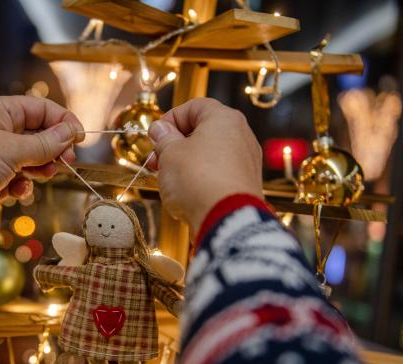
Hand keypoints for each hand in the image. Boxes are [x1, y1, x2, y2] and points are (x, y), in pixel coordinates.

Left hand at [0, 96, 83, 236]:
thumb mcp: (11, 149)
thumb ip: (44, 143)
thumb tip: (69, 132)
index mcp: (1, 112)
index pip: (42, 109)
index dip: (63, 122)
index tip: (79, 140)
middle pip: (38, 136)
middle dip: (54, 150)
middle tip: (64, 162)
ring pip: (29, 162)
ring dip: (38, 171)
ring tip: (39, 177)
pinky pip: (15, 183)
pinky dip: (20, 189)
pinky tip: (16, 194)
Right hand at [147, 98, 262, 238]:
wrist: (226, 218)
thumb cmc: (198, 180)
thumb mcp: (169, 154)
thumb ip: (164, 138)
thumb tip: (160, 129)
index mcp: (224, 118)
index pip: (193, 106)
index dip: (170, 119)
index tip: (156, 136)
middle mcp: (241, 135)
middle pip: (202, 132)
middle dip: (175, 145)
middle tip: (156, 161)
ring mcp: (246, 161)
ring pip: (210, 154)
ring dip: (186, 163)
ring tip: (168, 180)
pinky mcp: (245, 184)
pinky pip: (219, 173)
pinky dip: (201, 178)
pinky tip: (187, 193)